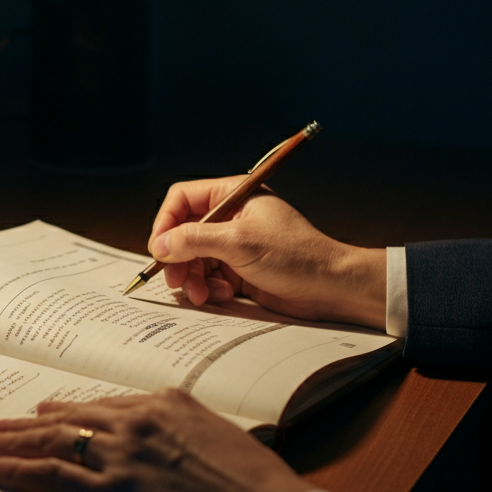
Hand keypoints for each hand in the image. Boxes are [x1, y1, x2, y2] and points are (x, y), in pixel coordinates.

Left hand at [0, 392, 311, 491]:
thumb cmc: (257, 490)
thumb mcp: (224, 443)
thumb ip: (190, 436)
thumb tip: (178, 448)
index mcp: (168, 404)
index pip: (106, 404)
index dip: (72, 411)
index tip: (51, 413)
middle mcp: (137, 420)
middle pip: (71, 417)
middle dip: (32, 423)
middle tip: (4, 424)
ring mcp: (119, 453)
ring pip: (52, 439)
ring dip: (14, 441)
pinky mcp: (108, 491)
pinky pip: (49, 474)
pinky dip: (17, 469)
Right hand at [148, 177, 386, 326]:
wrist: (331, 288)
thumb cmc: (297, 256)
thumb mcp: (239, 243)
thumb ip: (195, 239)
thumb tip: (161, 243)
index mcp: (233, 196)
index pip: (183, 199)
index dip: (166, 222)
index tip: (160, 248)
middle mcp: (231, 218)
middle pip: (183, 232)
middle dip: (178, 258)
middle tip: (175, 279)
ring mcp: (234, 245)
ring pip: (192, 258)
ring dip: (192, 278)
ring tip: (202, 294)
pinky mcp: (238, 269)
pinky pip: (208, 277)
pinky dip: (209, 288)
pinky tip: (223, 294)